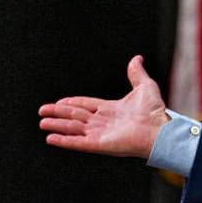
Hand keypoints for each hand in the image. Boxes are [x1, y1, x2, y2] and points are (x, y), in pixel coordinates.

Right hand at [38, 55, 169, 158]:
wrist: (159, 129)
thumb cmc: (155, 111)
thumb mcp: (145, 86)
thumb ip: (136, 73)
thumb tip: (137, 58)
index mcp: (112, 109)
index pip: (86, 105)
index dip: (72, 103)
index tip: (59, 101)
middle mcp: (104, 122)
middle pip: (75, 116)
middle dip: (58, 113)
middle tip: (42, 111)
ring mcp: (100, 134)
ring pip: (73, 128)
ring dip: (57, 125)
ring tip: (42, 122)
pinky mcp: (98, 144)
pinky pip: (77, 142)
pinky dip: (63, 141)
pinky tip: (50, 138)